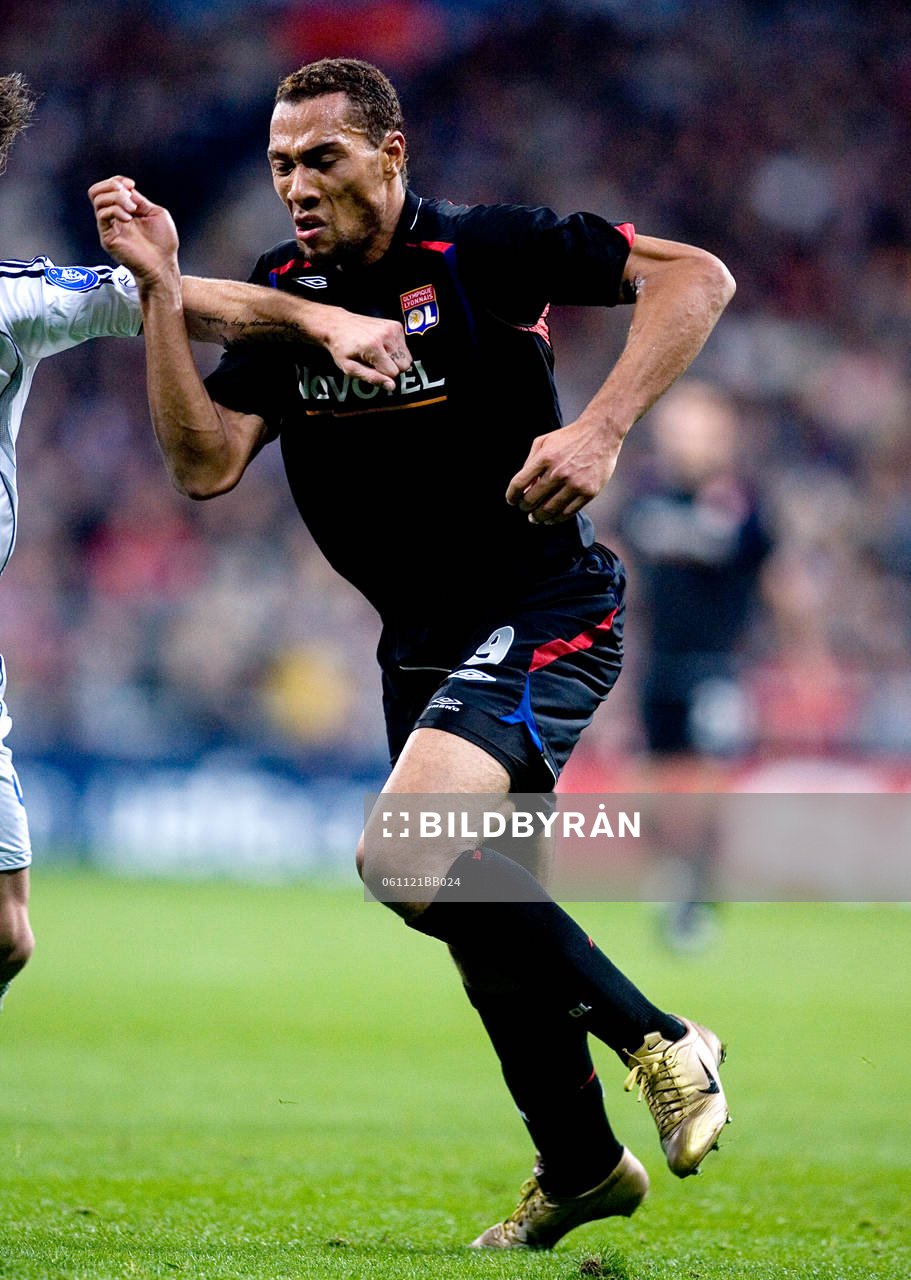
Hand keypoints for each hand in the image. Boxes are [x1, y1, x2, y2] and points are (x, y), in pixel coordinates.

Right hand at [88, 175, 178, 287]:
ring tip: (132, 209)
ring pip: (97, 199)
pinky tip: (129, 219)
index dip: (117, 180)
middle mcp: (114, 218)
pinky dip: (115, 210)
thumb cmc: (163, 243)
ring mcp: (109, 227)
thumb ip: (140, 200)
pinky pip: (102, 215)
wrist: (163, 265)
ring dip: (116, 198)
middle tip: (128, 196)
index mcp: (124, 210)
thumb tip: (126, 189)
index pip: (108, 188)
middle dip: (111, 185)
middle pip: (96, 191)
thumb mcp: (155, 213)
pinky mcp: (107, 237)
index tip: (132, 184)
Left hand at [321, 309, 412, 391]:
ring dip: (396, 360)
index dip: (384, 376)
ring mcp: (393, 328)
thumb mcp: (350, 368)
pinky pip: (405, 347)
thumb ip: (372, 378)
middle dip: (393, 368)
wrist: (337, 323)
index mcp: (373, 347)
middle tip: (377, 363)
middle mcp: (386, 335)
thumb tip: (392, 386)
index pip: (393, 373)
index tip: (372, 370)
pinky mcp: (396, 325)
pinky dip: (396, 350)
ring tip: (379, 354)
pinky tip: (382, 346)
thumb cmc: (341, 347)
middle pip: (404, 365)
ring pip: (407, 357)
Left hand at [506, 418, 621, 523]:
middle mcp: (558, 472)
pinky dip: (556, 519)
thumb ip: (530, 463)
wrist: (601, 433)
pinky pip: (568, 512)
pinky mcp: (589, 492)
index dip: (512, 496)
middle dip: (525, 507)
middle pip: (532, 499)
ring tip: (535, 518)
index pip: (519, 484)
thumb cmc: (569, 438)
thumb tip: (524, 489)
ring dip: (539, 517)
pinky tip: (551, 519)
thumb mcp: (544, 442)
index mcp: (545, 458)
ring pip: (550, 510)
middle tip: (524, 509)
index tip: (511, 501)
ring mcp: (575, 483)